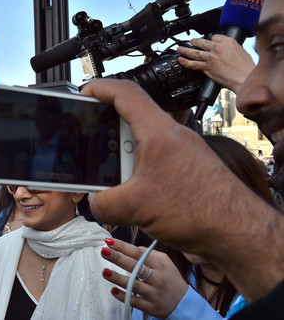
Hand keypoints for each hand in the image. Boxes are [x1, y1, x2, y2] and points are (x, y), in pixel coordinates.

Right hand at [81, 79, 233, 248]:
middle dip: (106, 138)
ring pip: (139, 146)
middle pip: (129, 122)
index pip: (126, 94)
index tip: (83, 94)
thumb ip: (102, 203)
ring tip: (118, 186)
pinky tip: (133, 197)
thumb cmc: (202, 211)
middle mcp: (171, 137)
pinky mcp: (183, 168)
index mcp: (159, 133)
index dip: (100, 89)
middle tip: (93, 153)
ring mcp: (179, 152)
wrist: (237, 231)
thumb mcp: (135, 208)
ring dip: (122, 163)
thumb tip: (93, 202)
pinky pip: (152, 162)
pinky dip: (136, 175)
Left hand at [100, 238, 187, 317]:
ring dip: (118, 278)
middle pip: (135, 267)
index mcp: (160, 265)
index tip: (109, 241)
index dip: (123, 246)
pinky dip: (124, 296)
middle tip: (104, 251)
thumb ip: (150, 254)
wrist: (184, 303)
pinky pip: (135, 302)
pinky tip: (113, 290)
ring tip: (105, 271)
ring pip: (134, 285)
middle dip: (118, 258)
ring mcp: (154, 294)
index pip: (139, 254)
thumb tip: (132, 248)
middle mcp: (157, 278)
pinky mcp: (151, 307)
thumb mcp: (166, 262)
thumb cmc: (171, 279)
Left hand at [177, 35, 254, 93]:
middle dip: (194, 41)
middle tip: (190, 41)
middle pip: (202, 42)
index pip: (215, 37)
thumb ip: (231, 48)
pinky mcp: (207, 67)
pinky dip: (185, 62)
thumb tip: (226, 50)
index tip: (209, 42)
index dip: (211, 39)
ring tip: (180, 49)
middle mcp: (217, 48)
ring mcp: (211, 58)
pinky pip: (193, 64)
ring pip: (195, 52)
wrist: (245, 78)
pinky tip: (180, 60)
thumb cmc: (246, 67)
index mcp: (228, 42)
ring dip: (185, 50)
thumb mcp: (241, 51)